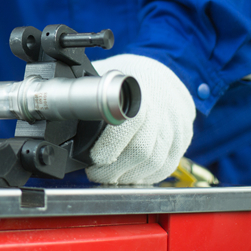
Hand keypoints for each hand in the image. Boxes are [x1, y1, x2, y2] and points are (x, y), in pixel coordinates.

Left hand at [86, 54, 195, 183]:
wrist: (164, 72)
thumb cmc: (130, 74)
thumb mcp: (107, 73)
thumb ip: (90, 89)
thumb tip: (66, 105)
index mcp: (141, 91)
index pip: (131, 122)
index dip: (112, 145)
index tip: (96, 158)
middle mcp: (163, 109)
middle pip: (143, 151)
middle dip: (116, 170)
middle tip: (96, 174)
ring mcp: (177, 125)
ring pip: (156, 163)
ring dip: (130, 177)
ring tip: (111, 178)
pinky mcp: (184, 138)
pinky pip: (169, 165)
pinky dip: (149, 177)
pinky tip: (132, 177)